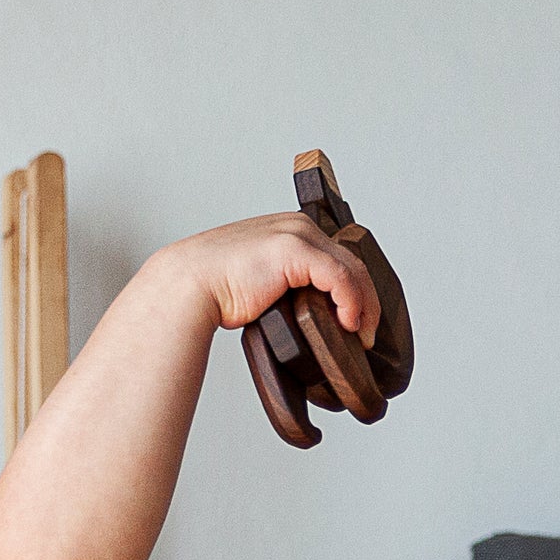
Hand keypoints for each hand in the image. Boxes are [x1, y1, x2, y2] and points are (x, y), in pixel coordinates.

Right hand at [154, 213, 374, 343]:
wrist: (191, 284)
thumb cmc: (220, 288)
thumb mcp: (265, 283)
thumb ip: (290, 287)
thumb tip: (313, 315)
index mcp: (291, 231)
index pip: (340, 257)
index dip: (357, 290)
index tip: (359, 321)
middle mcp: (298, 226)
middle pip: (352, 261)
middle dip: (367, 299)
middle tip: (367, 333)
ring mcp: (297, 235)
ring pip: (352, 268)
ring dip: (365, 304)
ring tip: (361, 334)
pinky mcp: (294, 250)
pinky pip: (339, 276)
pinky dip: (351, 302)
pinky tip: (348, 323)